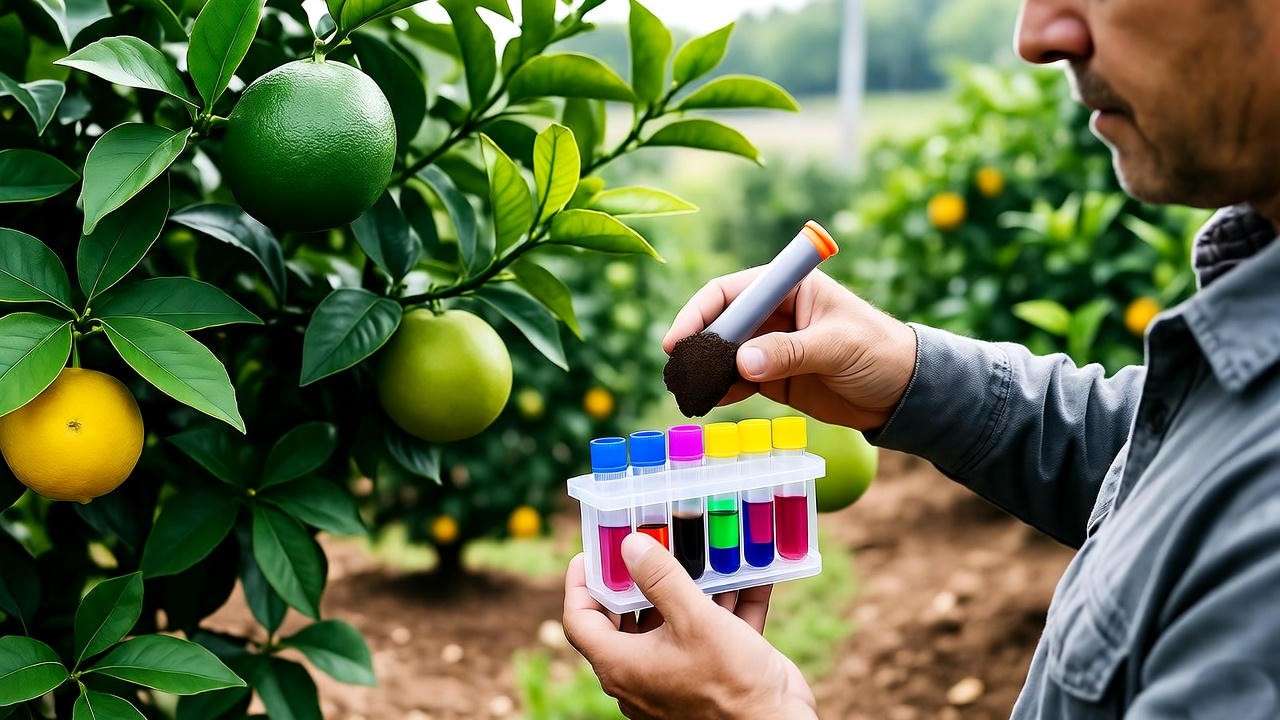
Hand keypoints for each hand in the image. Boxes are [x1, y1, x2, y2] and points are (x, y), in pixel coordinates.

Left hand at [563, 533, 815, 719]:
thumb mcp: (694, 619)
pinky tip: (747, 576)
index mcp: (623, 665)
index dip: (580, 583)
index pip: (580, 621)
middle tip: (650, 544)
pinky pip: (709, 636)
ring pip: (672, 625)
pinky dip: (724, 608)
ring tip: (702, 551)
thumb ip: (660, 578)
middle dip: (641, 579)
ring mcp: (676, 677)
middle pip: (626, 619)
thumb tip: (629, 545)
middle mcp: (642, 674)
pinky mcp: (710, 678)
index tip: (593, 552)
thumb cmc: (730, 682)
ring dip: (689, 589)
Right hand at [663, 268, 916, 429]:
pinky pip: (736, 380)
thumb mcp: (837, 346)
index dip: (701, 311)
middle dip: (697, 344)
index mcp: (788, 287)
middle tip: (677, 369)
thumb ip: (791, 352)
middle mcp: (773, 313)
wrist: (903, 393)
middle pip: (721, 323)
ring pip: (724, 354)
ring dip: (705, 370)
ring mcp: (770, 346)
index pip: (732, 291)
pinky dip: (720, 390)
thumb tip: (743, 362)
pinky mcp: (772, 377)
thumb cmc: (880, 352)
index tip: (680, 338)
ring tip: (686, 390)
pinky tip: (709, 401)